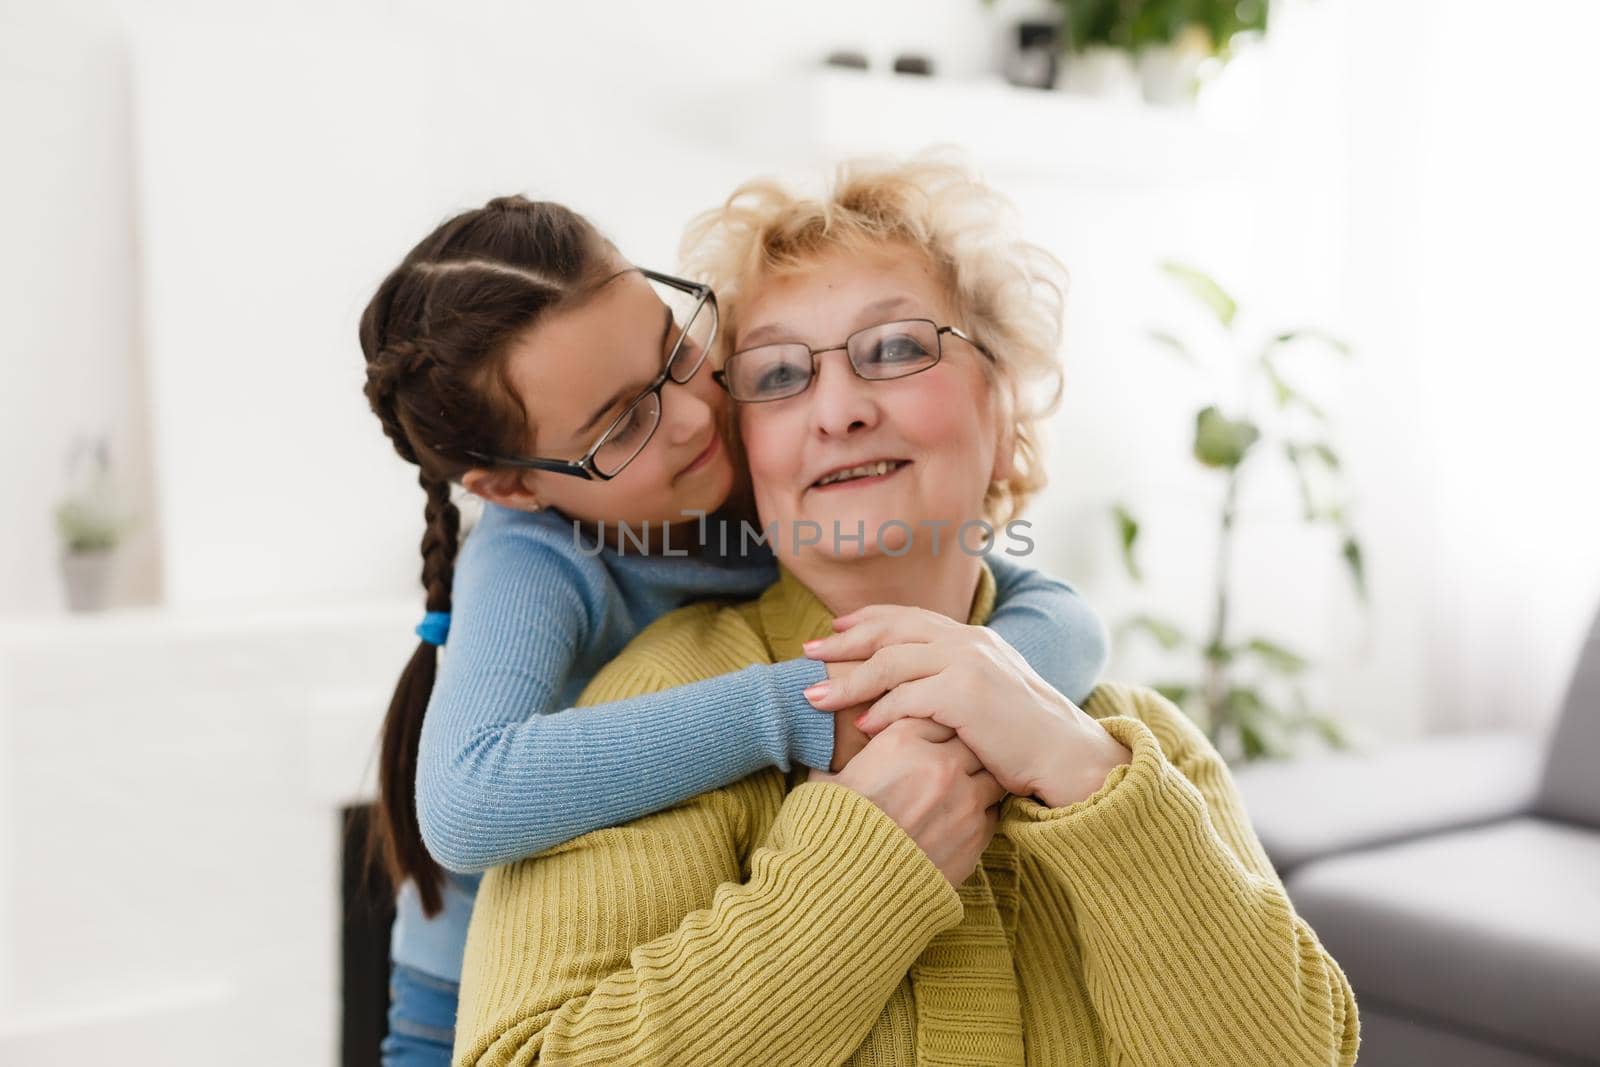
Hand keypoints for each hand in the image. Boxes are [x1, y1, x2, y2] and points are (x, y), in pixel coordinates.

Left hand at [804, 605, 1130, 808]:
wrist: (1071, 758)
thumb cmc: (1026, 740)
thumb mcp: (989, 698)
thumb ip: (954, 683)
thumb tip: (911, 691)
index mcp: (973, 638)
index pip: (909, 617)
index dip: (868, 620)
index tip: (835, 628)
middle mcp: (970, 641)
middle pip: (891, 631)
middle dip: (844, 641)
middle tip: (808, 654)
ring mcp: (970, 663)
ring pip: (891, 663)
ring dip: (848, 681)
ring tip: (815, 699)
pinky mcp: (968, 693)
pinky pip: (909, 698)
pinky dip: (881, 711)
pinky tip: (862, 727)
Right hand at [808, 718, 1002, 884]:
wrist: (846, 895)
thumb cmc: (828, 835)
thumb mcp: (825, 783)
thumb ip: (841, 756)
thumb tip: (829, 746)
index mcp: (899, 741)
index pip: (934, 709)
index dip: (932, 721)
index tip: (927, 735)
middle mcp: (938, 764)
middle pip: (970, 735)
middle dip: (962, 744)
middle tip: (947, 760)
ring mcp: (963, 799)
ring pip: (990, 771)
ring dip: (977, 777)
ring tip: (957, 791)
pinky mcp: (976, 835)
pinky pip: (992, 810)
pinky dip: (980, 811)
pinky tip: (958, 821)